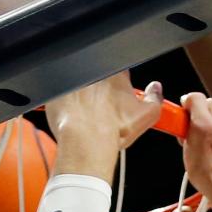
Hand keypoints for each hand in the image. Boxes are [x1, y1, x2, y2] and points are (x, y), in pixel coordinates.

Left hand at [47, 73, 163, 181]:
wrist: (87, 141)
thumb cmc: (113, 130)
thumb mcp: (146, 117)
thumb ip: (155, 100)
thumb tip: (156, 90)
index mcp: (115, 72)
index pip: (119, 71)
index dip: (120, 83)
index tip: (119, 95)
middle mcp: (92, 71)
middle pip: (98, 76)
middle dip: (100, 88)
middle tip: (102, 108)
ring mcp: (71, 78)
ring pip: (78, 84)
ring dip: (82, 94)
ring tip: (86, 114)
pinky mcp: (55, 89)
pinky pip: (59, 93)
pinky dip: (63, 102)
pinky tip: (71, 115)